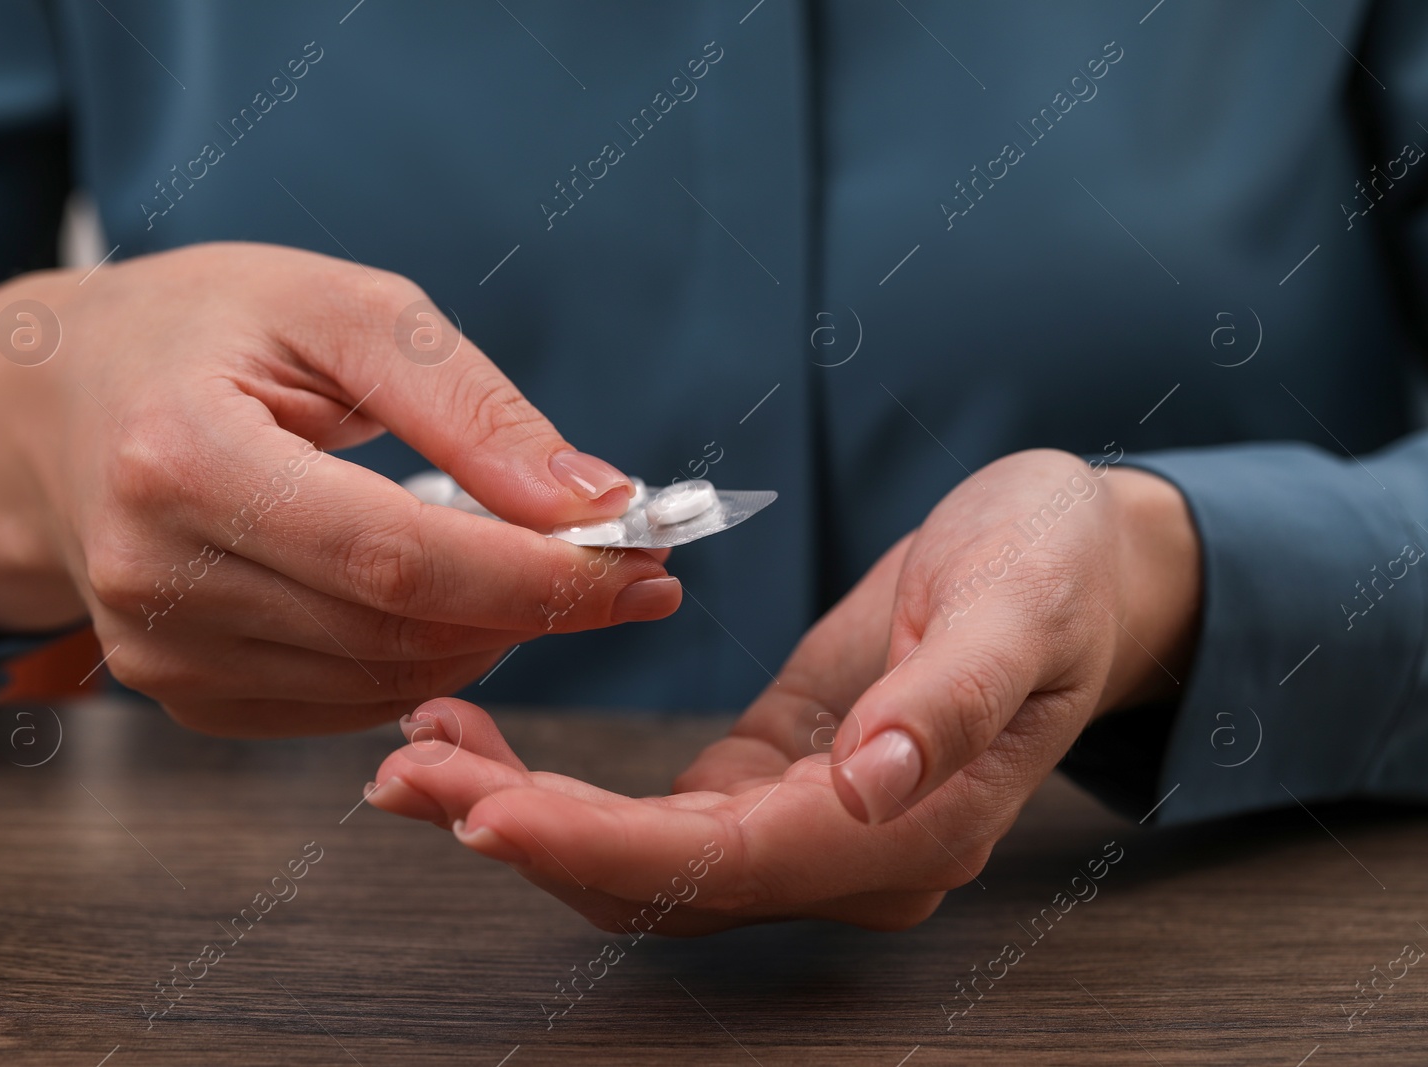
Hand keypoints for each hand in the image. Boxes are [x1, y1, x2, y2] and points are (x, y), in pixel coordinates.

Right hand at [0, 243, 680, 735]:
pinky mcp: (176, 692)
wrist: (56, 400)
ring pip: (382, 681)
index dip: (533, 575)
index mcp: (181, 457)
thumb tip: (594, 501)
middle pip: (395, 629)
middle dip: (538, 609)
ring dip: (490, 636)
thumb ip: (470, 406)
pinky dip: (424, 661)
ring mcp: (155, 651)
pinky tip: (451, 603)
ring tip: (540, 570)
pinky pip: (343, 704)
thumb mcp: (342, 311)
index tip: (643, 566)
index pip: (394, 556)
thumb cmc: (207, 330)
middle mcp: (152, 574)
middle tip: (630, 569)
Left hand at [366, 450, 1198, 929]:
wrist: (1068, 559)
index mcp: (912, 826)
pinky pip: (650, 815)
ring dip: (524, 816)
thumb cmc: (1055, 570)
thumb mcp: (1018, 605)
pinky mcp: (769, 780)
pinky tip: (487, 747)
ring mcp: (804, 824)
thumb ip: (950, 702)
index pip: (729, 864)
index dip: (603, 845)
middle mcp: (847, 852)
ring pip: (640, 860)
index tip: (490, 809)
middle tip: (405, 775)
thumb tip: (877, 787)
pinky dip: (560, 789)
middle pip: (660, 880)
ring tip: (417, 756)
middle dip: (528, 834)